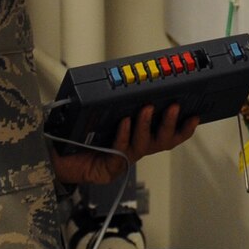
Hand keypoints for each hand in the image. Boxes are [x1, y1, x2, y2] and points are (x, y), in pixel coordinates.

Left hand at [52, 103, 198, 187]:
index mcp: (136, 137)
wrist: (54, 158)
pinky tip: (124, 122)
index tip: (195, 114)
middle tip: (175, 106)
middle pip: (163, 142)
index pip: (166, 134)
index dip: (182, 128)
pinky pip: (121, 151)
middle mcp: (133, 149)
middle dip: (172, 124)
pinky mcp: (109, 169)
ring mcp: (122, 160)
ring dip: (148, 125)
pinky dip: (124, 135)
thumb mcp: (97, 113)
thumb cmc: (75, 136)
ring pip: (144, 146)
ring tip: (145, 108)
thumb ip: (112, 101)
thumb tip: (126, 79)